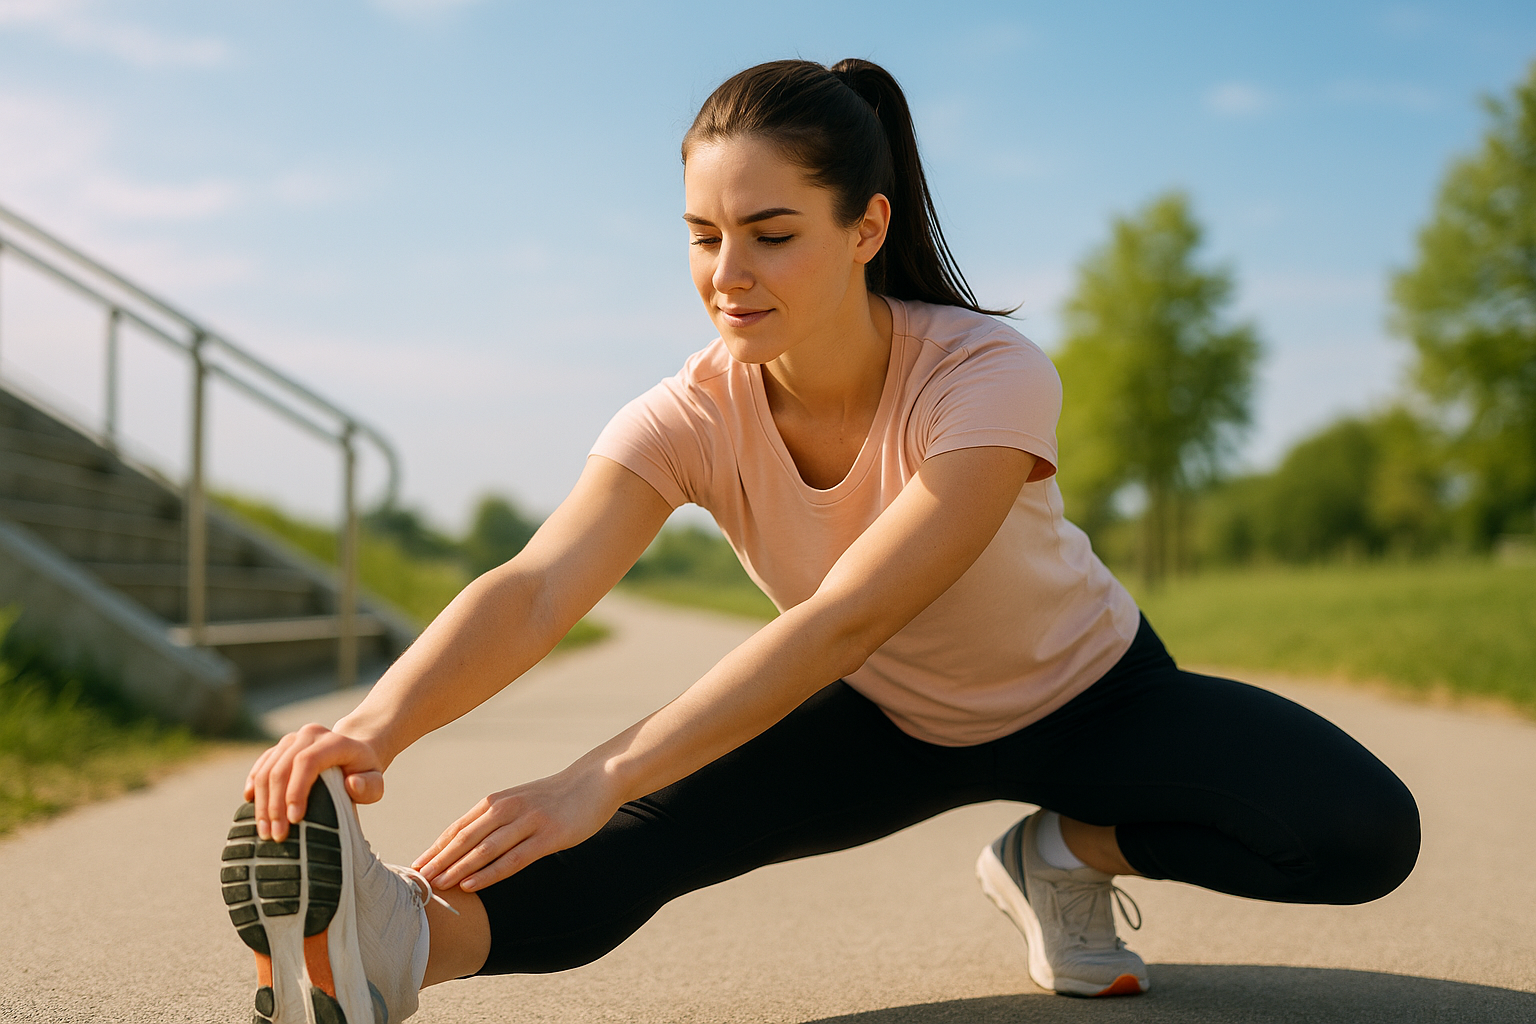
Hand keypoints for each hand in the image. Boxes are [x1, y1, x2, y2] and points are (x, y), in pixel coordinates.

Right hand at [244, 723, 385, 841]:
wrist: (353, 752)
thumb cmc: (364, 772)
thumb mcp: (375, 780)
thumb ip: (370, 786)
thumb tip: (352, 784)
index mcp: (334, 741)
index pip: (307, 762)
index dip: (296, 790)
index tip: (295, 820)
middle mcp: (309, 735)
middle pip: (281, 769)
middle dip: (276, 805)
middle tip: (277, 835)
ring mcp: (292, 739)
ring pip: (266, 769)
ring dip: (262, 803)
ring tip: (266, 831)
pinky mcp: (279, 748)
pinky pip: (260, 766)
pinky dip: (253, 785)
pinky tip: (250, 803)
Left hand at [412, 765, 619, 892]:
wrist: (593, 781)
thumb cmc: (553, 797)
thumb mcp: (518, 802)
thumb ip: (494, 819)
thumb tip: (466, 845)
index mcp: (496, 801)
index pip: (457, 829)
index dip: (435, 850)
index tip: (415, 868)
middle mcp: (507, 809)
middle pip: (465, 839)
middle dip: (438, 861)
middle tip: (417, 882)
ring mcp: (528, 822)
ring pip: (485, 849)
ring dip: (458, 868)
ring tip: (437, 886)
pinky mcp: (548, 836)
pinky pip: (514, 858)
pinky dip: (490, 873)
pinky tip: (472, 884)